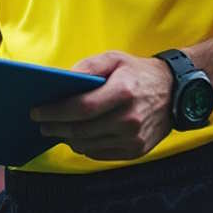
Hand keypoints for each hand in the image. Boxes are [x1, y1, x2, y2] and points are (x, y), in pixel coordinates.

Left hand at [30, 51, 173, 160]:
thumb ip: (87, 66)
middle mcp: (130, 119)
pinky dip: (84, 146)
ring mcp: (134, 138)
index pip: (81, 108)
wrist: (175, 92)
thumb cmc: (138, 72)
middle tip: (41, 123)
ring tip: (56, 129)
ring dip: (67, 138)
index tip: (36, 111)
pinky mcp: (136, 151)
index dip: (55, 112)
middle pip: (81, 130)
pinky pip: (100, 154)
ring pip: (88, 145)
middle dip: (55, 127)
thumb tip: (61, 79)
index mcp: (123, 92)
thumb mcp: (114, 58)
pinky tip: (76, 136)